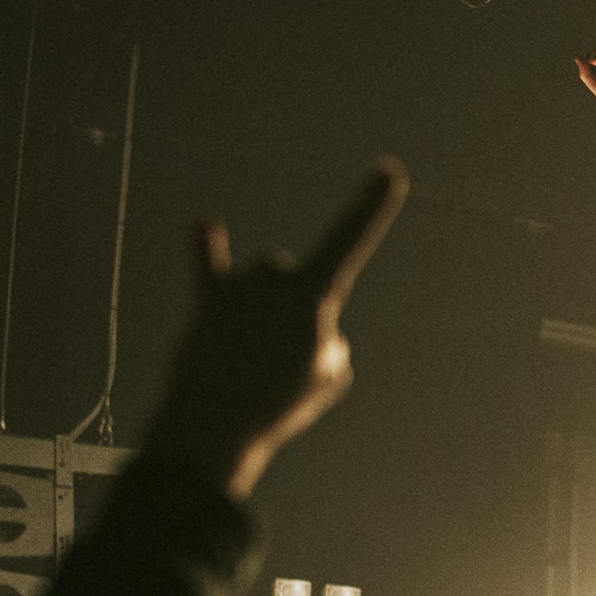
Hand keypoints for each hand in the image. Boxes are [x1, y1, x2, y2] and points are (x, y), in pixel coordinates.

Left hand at [145, 160, 408, 499]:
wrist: (211, 426)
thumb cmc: (278, 404)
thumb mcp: (328, 376)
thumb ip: (326, 340)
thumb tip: (299, 323)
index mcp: (311, 294)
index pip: (351, 241)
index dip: (372, 207)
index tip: (391, 170)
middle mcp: (272, 275)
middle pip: (291, 274)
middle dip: (289, 308)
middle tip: (275, 360)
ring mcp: (239, 286)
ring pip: (261, 283)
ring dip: (260, 310)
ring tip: (248, 358)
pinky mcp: (207, 302)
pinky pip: (207, 264)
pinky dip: (206, 246)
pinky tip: (204, 223)